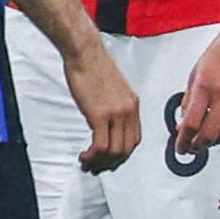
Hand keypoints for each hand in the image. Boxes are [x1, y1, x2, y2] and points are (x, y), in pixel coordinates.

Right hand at [62, 41, 140, 173]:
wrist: (85, 52)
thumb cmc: (93, 65)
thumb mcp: (112, 87)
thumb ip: (113, 104)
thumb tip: (105, 119)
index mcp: (133, 104)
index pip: (135, 138)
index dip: (123, 153)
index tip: (109, 158)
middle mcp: (128, 110)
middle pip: (127, 148)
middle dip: (111, 162)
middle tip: (97, 166)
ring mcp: (116, 114)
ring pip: (115, 150)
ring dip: (100, 162)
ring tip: (87, 163)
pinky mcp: (100, 115)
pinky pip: (101, 144)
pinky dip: (93, 155)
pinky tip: (84, 155)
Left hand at [174, 26, 219, 150]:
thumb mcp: (196, 72)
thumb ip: (190, 98)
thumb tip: (183, 122)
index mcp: (205, 86)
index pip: (191, 123)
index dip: (183, 140)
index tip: (180, 147)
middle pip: (210, 133)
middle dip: (198, 145)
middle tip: (192, 147)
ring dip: (215, 141)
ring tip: (207, 139)